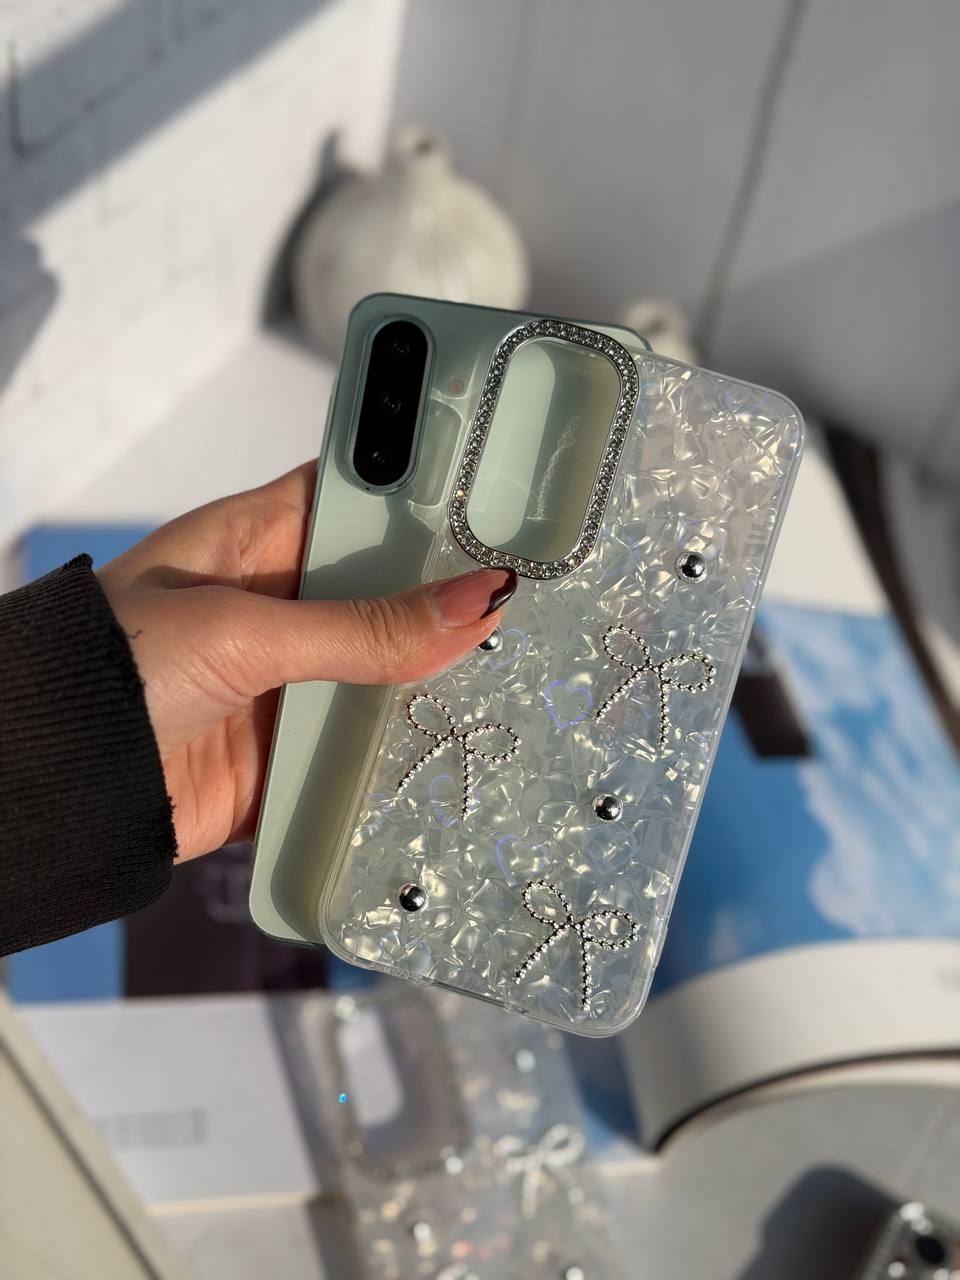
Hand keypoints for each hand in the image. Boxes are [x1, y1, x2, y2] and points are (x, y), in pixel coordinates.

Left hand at [97, 462, 515, 858]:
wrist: (55, 788)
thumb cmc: (121, 667)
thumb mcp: (245, 631)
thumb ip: (364, 626)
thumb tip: (477, 601)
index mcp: (258, 541)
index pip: (355, 494)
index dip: (420, 490)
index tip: (499, 490)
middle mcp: (281, 606)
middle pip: (384, 587)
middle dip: (446, 592)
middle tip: (534, 586)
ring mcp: (289, 681)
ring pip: (384, 669)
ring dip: (435, 675)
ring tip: (524, 662)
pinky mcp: (291, 753)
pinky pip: (363, 746)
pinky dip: (404, 749)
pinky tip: (466, 739)